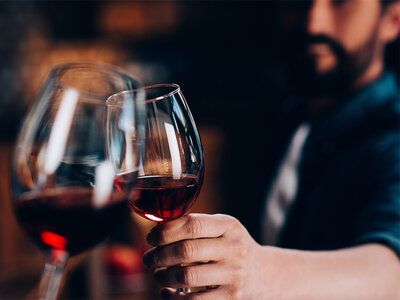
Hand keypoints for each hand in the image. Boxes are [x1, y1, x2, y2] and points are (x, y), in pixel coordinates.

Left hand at [143, 213, 268, 298]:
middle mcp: (234, 248)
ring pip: (187, 276)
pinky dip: (173, 298)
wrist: (264, 273)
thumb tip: (157, 231)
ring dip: (163, 276)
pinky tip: (167, 292)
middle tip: (148, 258)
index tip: (151, 237)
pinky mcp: (231, 297)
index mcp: (229, 225)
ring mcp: (235, 274)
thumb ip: (196, 227)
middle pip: (187, 250)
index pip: (192, 224)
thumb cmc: (231, 247)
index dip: (165, 231)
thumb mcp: (222, 229)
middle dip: (159, 255)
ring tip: (158, 274)